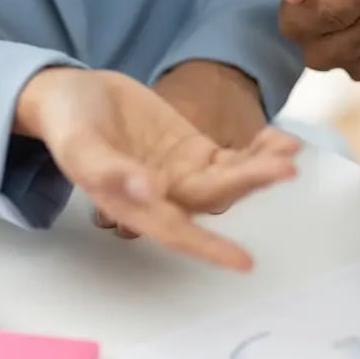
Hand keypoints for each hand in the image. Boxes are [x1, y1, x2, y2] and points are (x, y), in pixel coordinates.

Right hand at [14, 68, 298, 270]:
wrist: (77, 96)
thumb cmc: (70, 123)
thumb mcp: (79, 143)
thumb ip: (108, 169)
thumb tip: (147, 190)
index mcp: (133, 206)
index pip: (176, 231)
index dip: (209, 248)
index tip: (244, 262)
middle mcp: (164, 197)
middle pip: (216, 196)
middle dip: (251, 182)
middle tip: (285, 168)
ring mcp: (184, 172)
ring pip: (231, 177)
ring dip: (261, 166)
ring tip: (289, 147)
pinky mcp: (195, 150)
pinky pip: (233, 156)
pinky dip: (257, 149)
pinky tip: (279, 138)